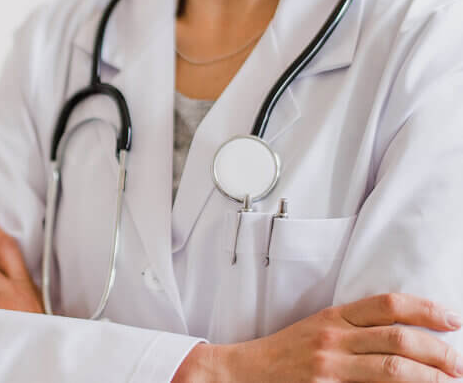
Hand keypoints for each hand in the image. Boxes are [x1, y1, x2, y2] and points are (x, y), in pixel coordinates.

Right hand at [175, 293, 462, 381]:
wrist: (239, 373)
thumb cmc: (281, 355)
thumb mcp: (316, 330)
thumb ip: (353, 330)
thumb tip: (402, 337)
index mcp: (333, 318)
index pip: (388, 305)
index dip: (425, 310)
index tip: (451, 321)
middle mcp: (333, 339)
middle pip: (398, 339)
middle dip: (438, 352)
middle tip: (458, 365)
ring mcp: (329, 368)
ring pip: (393, 368)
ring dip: (430, 377)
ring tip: (449, 382)